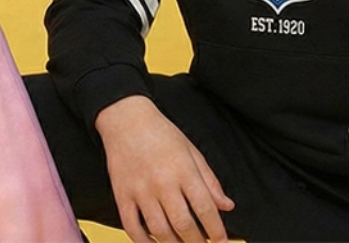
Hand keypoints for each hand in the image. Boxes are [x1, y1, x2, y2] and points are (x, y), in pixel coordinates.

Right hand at [95, 96, 233, 242]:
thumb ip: (209, 180)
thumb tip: (226, 206)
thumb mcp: (191, 150)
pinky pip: (132, 227)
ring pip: (160, 231)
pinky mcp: (122, 195)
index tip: (221, 240)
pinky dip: (143, 242)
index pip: (204, 208)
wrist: (125, 118)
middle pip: (184, 225)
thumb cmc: (160, 132)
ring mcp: (140, 190)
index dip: (216, 230)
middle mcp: (162, 181)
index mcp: (182, 169)